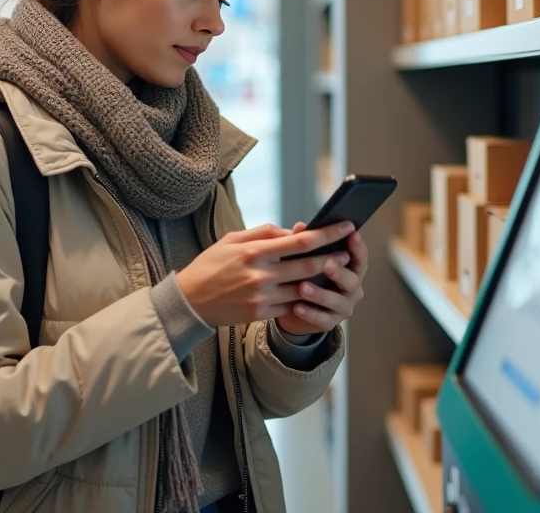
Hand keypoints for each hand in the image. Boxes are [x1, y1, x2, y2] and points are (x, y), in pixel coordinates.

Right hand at [176, 221, 357, 327]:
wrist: (190, 300)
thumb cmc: (212, 265)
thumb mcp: (232, 239)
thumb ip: (264, 233)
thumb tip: (293, 231)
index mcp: (255, 251)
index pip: (301, 241)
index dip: (327, 233)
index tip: (346, 226)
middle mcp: (261, 274)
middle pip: (309, 265)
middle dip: (333, 257)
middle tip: (349, 250)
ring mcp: (262, 296)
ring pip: (304, 288)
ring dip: (324, 280)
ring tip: (337, 271)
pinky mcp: (261, 314)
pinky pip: (292, 306)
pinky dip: (306, 298)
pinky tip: (315, 291)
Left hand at [275, 222, 368, 336]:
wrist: (295, 307)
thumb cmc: (305, 275)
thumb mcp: (306, 258)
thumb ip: (306, 243)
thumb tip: (300, 227)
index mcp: (351, 268)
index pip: (360, 257)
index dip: (358, 247)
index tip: (352, 234)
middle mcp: (352, 288)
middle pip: (352, 280)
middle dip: (339, 272)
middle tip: (327, 265)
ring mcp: (343, 307)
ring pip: (336, 301)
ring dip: (320, 294)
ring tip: (302, 287)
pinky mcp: (330, 322)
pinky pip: (322, 319)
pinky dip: (310, 313)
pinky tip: (297, 306)